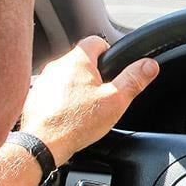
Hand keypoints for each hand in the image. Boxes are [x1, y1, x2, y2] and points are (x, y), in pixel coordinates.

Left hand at [18, 36, 157, 164]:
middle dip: (93, 74)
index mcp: (78, 60)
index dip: (109, 52)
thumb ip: (133, 80)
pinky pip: (53, 92)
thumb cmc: (77, 123)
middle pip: (81, 61)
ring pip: (66, 77)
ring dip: (76, 87)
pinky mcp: (35, 96)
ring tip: (86, 108)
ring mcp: (43, 81)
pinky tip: (69, 115)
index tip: (114, 66)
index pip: (96, 41)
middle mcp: (57, 65)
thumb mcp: (115, 101)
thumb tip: (150, 65)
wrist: (42, 144)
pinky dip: (61, 100)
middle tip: (103, 94)